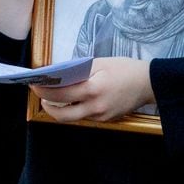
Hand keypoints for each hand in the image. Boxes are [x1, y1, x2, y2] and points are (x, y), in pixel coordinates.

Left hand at [34, 58, 153, 122]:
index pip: (60, 94)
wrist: (148, 83)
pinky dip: (76, 108)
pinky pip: (85, 116)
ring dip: (61, 109)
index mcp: (93, 89)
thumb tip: (59, 74)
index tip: (34, 84)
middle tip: (41, 95)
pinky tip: (75, 99)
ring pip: (72, 117)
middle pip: (62, 114)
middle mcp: (95, 107)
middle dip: (47, 106)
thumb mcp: (101, 63)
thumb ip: (79, 69)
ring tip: (54, 97)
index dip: (44, 90)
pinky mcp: (105, 120)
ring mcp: (100, 117)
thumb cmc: (125, 69)